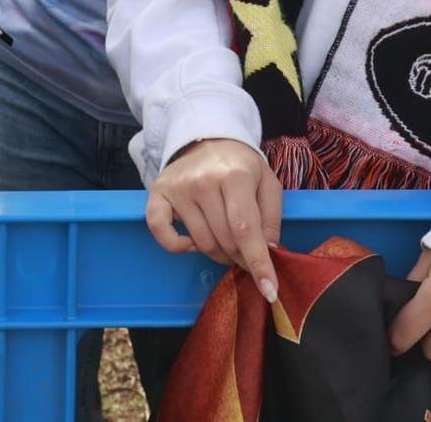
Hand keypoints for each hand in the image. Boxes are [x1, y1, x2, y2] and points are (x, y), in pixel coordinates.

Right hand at [145, 138, 281, 301]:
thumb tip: (268, 252)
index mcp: (235, 176)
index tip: (269, 290)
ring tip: (226, 243)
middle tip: (247, 255)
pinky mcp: (158, 193)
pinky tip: (192, 242)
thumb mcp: (267, 184)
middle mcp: (203, 181)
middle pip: (224, 240)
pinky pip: (162, 233)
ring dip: (218, 253)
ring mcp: (178, 188)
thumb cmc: (241, 166)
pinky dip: (178, 246)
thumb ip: (272, 218)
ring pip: (201, 243)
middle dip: (241, 258)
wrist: (207, 139)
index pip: (246, 229)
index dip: (258, 263)